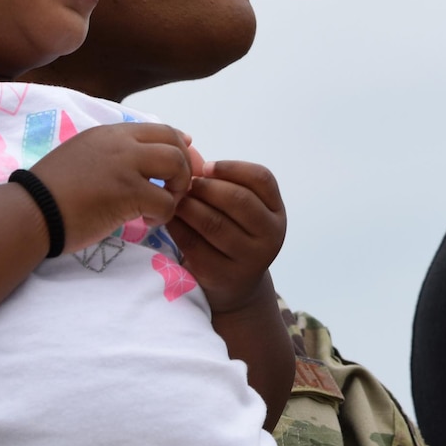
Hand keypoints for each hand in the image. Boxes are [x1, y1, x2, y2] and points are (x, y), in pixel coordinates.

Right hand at [30, 123, 192, 252]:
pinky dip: (164, 215)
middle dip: (185, 166)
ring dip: (178, 188)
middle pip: (174, 143)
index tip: (182, 165)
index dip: (179, 147)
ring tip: (163, 205)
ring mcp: (125, 165)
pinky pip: (165, 201)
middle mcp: (120, 143)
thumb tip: (143, 158)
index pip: (160, 129)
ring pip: (176, 165)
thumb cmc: (51, 192)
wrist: (31, 212)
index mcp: (108, 133)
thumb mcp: (82, 156)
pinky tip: (147, 222)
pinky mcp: (127, 192)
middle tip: (177, 190)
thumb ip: (112, 153)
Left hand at [166, 159, 285, 311]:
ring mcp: (249, 259)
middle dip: (206, 187)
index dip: (232, 167)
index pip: (261, 179)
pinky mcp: (222, 275)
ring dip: (188, 206)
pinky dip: (177, 227)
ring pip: (213, 222)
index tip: (206, 167)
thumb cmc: (233, 236)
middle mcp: (270, 235)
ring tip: (174, 200)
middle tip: (184, 184)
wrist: (234, 288)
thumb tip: (190, 157)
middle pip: (238, 199)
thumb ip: (225, 185)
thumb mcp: (241, 212)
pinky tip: (169, 220)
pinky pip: (194, 243)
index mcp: (276, 213)